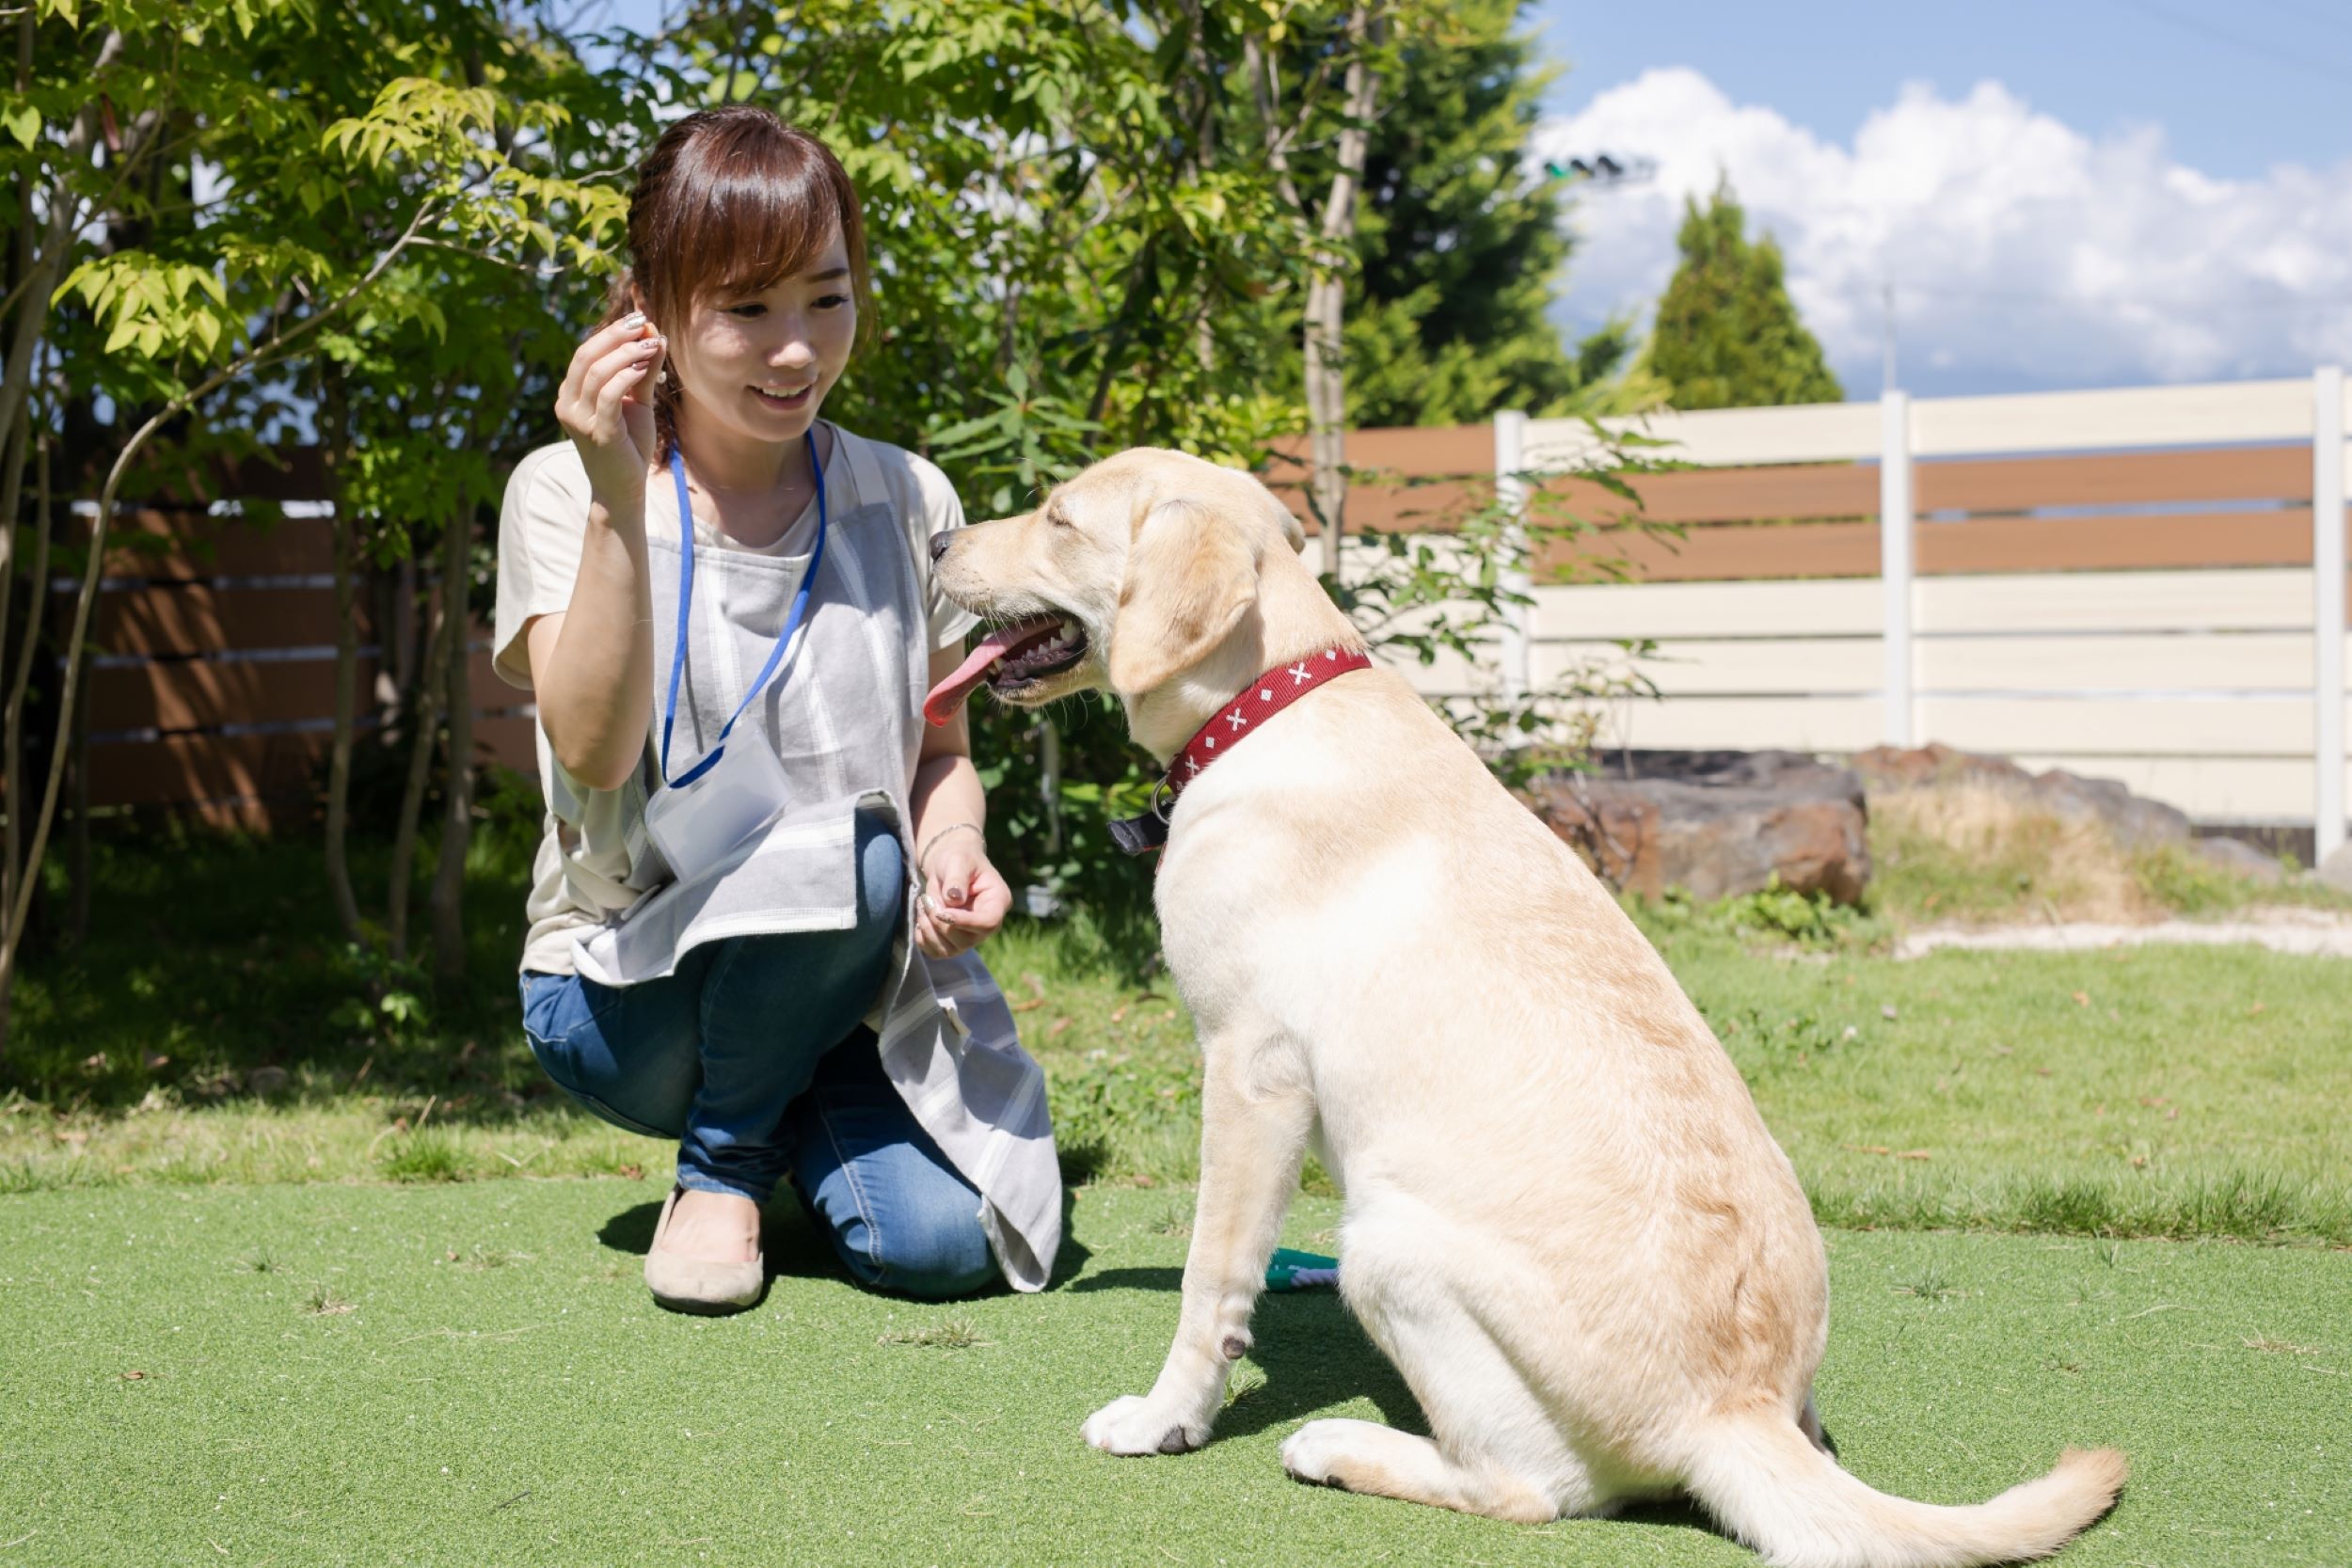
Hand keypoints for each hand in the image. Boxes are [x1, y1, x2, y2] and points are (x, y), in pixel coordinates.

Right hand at [555, 310, 666, 503]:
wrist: (624, 488)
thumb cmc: (629, 445)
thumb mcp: (637, 402)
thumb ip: (644, 370)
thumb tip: (657, 334)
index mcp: (570, 394)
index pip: (585, 353)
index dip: (611, 333)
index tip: (639, 318)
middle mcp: (567, 404)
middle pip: (587, 356)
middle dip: (617, 335)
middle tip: (644, 322)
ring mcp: (579, 419)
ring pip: (598, 372)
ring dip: (628, 353)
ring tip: (652, 345)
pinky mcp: (597, 433)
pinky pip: (609, 395)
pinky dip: (627, 376)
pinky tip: (645, 367)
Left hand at [915, 830, 1010, 958]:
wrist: (948, 865)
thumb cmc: (958, 858)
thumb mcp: (958, 860)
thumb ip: (956, 878)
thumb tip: (953, 899)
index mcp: (998, 901)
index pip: (988, 922)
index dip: (965, 922)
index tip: (941, 912)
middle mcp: (988, 924)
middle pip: (967, 940)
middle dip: (940, 922)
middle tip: (926, 899)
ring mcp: (971, 936)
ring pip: (949, 950)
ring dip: (929, 929)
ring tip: (924, 904)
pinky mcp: (953, 943)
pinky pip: (936, 952)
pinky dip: (923, 937)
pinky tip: (922, 916)